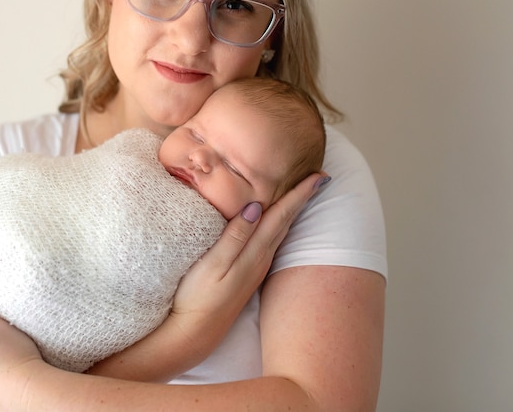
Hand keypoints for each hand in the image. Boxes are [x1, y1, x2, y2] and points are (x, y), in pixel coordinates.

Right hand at [163, 172, 330, 363]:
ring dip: (290, 212)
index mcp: (254, 253)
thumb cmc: (197, 298)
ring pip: (278, 232)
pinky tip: (272, 223)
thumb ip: (234, 236)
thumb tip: (255, 207)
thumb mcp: (213, 264)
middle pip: (286, 222)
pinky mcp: (246, 275)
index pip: (281, 216)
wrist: (193, 335)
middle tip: (320, 178)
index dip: (300, 194)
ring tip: (301, 194)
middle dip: (302, 199)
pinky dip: (276, 226)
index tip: (319, 176)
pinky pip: (268, 242)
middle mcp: (260, 260)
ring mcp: (255, 269)